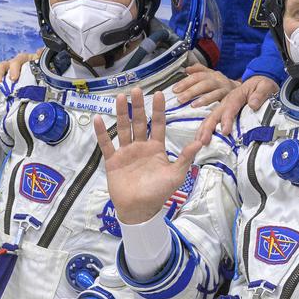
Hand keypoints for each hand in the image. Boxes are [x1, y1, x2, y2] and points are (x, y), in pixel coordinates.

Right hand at [0, 50, 39, 86]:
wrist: (42, 79)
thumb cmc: (42, 72)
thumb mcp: (43, 65)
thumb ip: (42, 58)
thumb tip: (39, 51)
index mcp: (24, 60)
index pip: (17, 60)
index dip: (14, 68)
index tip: (13, 78)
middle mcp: (13, 65)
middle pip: (2, 66)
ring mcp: (5, 72)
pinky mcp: (1, 80)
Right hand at [94, 87, 203, 223]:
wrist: (139, 210)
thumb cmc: (159, 192)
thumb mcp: (176, 175)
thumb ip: (186, 157)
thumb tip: (201, 141)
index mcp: (156, 148)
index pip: (158, 124)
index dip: (158, 109)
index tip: (159, 93)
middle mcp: (141, 146)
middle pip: (139, 122)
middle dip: (139, 106)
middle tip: (137, 89)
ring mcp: (126, 152)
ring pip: (123, 128)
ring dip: (121, 113)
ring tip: (120, 97)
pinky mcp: (113, 161)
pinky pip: (107, 145)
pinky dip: (102, 133)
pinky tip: (98, 119)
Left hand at [172, 64, 237, 106]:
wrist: (243, 91)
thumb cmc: (222, 85)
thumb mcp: (211, 76)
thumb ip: (200, 71)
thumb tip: (187, 69)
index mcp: (211, 74)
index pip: (197, 75)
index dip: (186, 81)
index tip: (175, 89)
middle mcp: (217, 78)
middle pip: (202, 81)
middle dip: (190, 89)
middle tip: (179, 98)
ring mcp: (224, 86)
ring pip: (209, 87)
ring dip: (199, 96)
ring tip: (190, 104)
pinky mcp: (230, 94)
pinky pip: (218, 97)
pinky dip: (208, 100)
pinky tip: (199, 105)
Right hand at [194, 75, 277, 145]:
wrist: (259, 80)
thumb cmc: (262, 85)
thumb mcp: (265, 86)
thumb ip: (260, 94)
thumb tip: (253, 104)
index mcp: (237, 95)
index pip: (230, 108)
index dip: (226, 120)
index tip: (225, 132)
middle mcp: (227, 101)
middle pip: (215, 114)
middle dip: (208, 127)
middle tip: (204, 141)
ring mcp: (224, 106)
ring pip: (211, 117)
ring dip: (203, 130)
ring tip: (199, 142)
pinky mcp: (224, 111)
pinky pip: (213, 120)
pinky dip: (205, 129)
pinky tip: (201, 138)